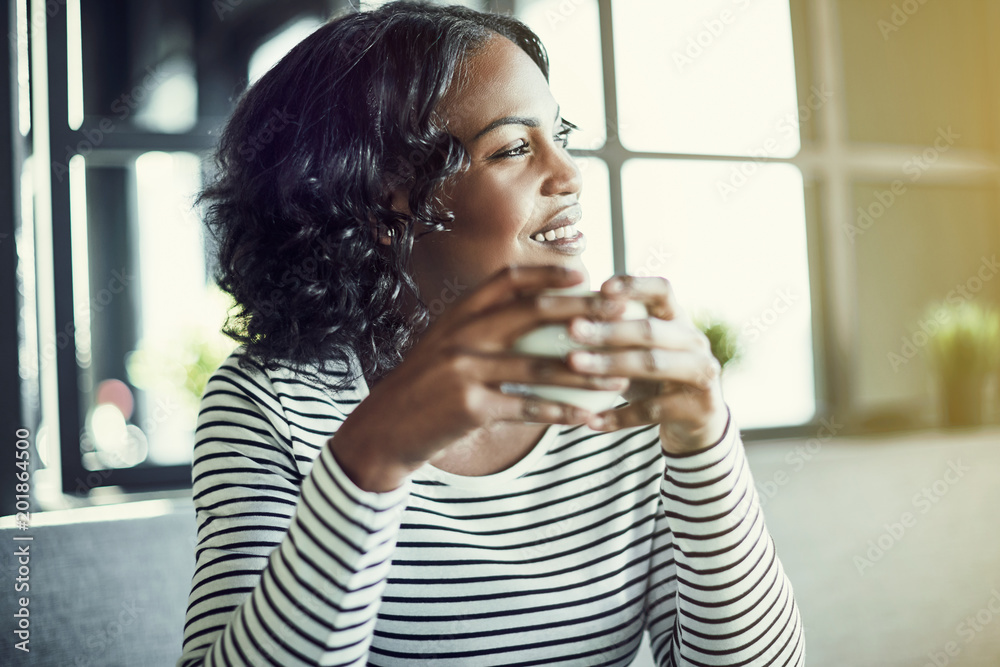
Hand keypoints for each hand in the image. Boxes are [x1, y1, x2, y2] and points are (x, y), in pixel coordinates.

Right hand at [329, 265, 632, 490]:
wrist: (384, 430)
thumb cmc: (425, 387)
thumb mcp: (446, 345)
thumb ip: (481, 328)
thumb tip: (533, 315)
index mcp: (458, 314)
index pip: (507, 281)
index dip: (547, 274)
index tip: (584, 273)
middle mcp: (460, 334)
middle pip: (530, 313)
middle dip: (582, 311)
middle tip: (621, 314)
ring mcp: (463, 369)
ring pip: (537, 365)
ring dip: (585, 373)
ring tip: (620, 379)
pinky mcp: (469, 406)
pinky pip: (528, 406)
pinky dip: (562, 412)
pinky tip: (589, 418)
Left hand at [564, 275, 729, 454]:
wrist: (695, 423)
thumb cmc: (653, 377)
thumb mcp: (639, 349)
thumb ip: (614, 331)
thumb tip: (559, 313)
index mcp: (678, 319)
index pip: (662, 290)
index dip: (634, 286)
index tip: (601, 288)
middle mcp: (694, 341)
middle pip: (650, 329)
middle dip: (608, 329)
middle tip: (571, 329)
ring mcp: (702, 373)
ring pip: (652, 364)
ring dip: (609, 365)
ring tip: (574, 366)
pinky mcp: (699, 406)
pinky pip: (653, 409)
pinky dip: (620, 416)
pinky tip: (591, 420)